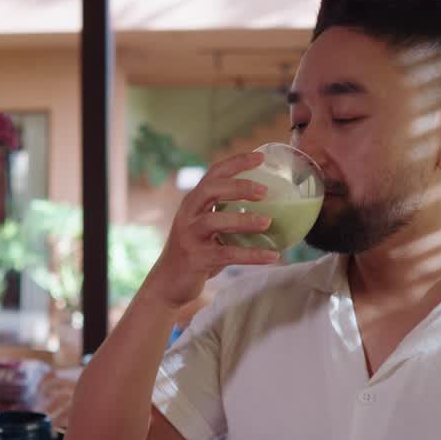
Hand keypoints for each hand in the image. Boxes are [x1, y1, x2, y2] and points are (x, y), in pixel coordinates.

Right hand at [143, 151, 281, 308]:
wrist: (168, 283)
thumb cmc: (196, 252)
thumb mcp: (207, 228)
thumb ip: (227, 215)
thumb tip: (272, 210)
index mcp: (193, 202)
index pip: (214, 174)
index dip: (236, 162)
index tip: (261, 157)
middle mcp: (188, 215)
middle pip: (210, 190)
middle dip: (238, 187)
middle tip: (265, 191)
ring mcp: (189, 236)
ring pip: (214, 222)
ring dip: (243, 220)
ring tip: (268, 222)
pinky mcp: (196, 259)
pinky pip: (226, 254)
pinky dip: (251, 255)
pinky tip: (272, 256)